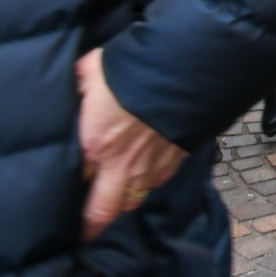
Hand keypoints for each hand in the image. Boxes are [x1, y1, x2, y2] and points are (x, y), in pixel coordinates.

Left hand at [77, 49, 186, 240]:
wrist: (189, 69)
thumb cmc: (138, 68)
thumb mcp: (95, 68)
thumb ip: (82, 84)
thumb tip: (78, 85)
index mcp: (95, 143)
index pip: (74, 180)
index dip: (69, 181)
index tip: (69, 179)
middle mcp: (121, 163)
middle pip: (101, 211)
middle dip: (91, 222)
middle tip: (85, 224)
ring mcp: (151, 165)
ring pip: (131, 202)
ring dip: (122, 201)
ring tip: (117, 193)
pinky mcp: (176, 159)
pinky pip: (157, 184)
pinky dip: (148, 182)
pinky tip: (145, 170)